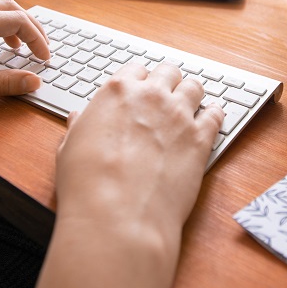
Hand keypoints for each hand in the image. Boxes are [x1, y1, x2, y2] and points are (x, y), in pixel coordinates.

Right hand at [34, 63, 223, 287]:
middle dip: (167, 82)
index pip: (135, 70)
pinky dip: (214, 116)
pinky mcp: (201, 138)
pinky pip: (216, 115)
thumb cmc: (89, 186)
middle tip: (166, 96)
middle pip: (168, 72)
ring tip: (191, 106)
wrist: (119, 216)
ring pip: (195, 87)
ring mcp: (179, 115)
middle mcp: (151, 96)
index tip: (140, 91)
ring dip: (192, 95)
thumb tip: (79, 118)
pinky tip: (211, 121)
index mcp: (116, 92)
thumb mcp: (70, 149)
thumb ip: (80, 127)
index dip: (138, 82)